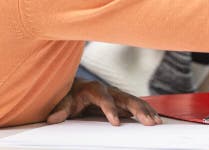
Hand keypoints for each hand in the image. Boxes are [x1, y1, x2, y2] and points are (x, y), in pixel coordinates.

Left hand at [46, 79, 160, 125]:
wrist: (75, 86)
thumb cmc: (70, 95)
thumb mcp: (63, 101)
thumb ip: (60, 109)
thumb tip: (52, 118)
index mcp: (94, 89)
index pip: (104, 99)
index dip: (110, 110)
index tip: (116, 123)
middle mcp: (109, 90)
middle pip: (126, 98)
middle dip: (138, 110)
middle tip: (148, 122)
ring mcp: (117, 95)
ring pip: (134, 101)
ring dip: (146, 111)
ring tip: (156, 122)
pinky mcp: (121, 101)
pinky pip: (136, 105)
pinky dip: (147, 111)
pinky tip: (156, 119)